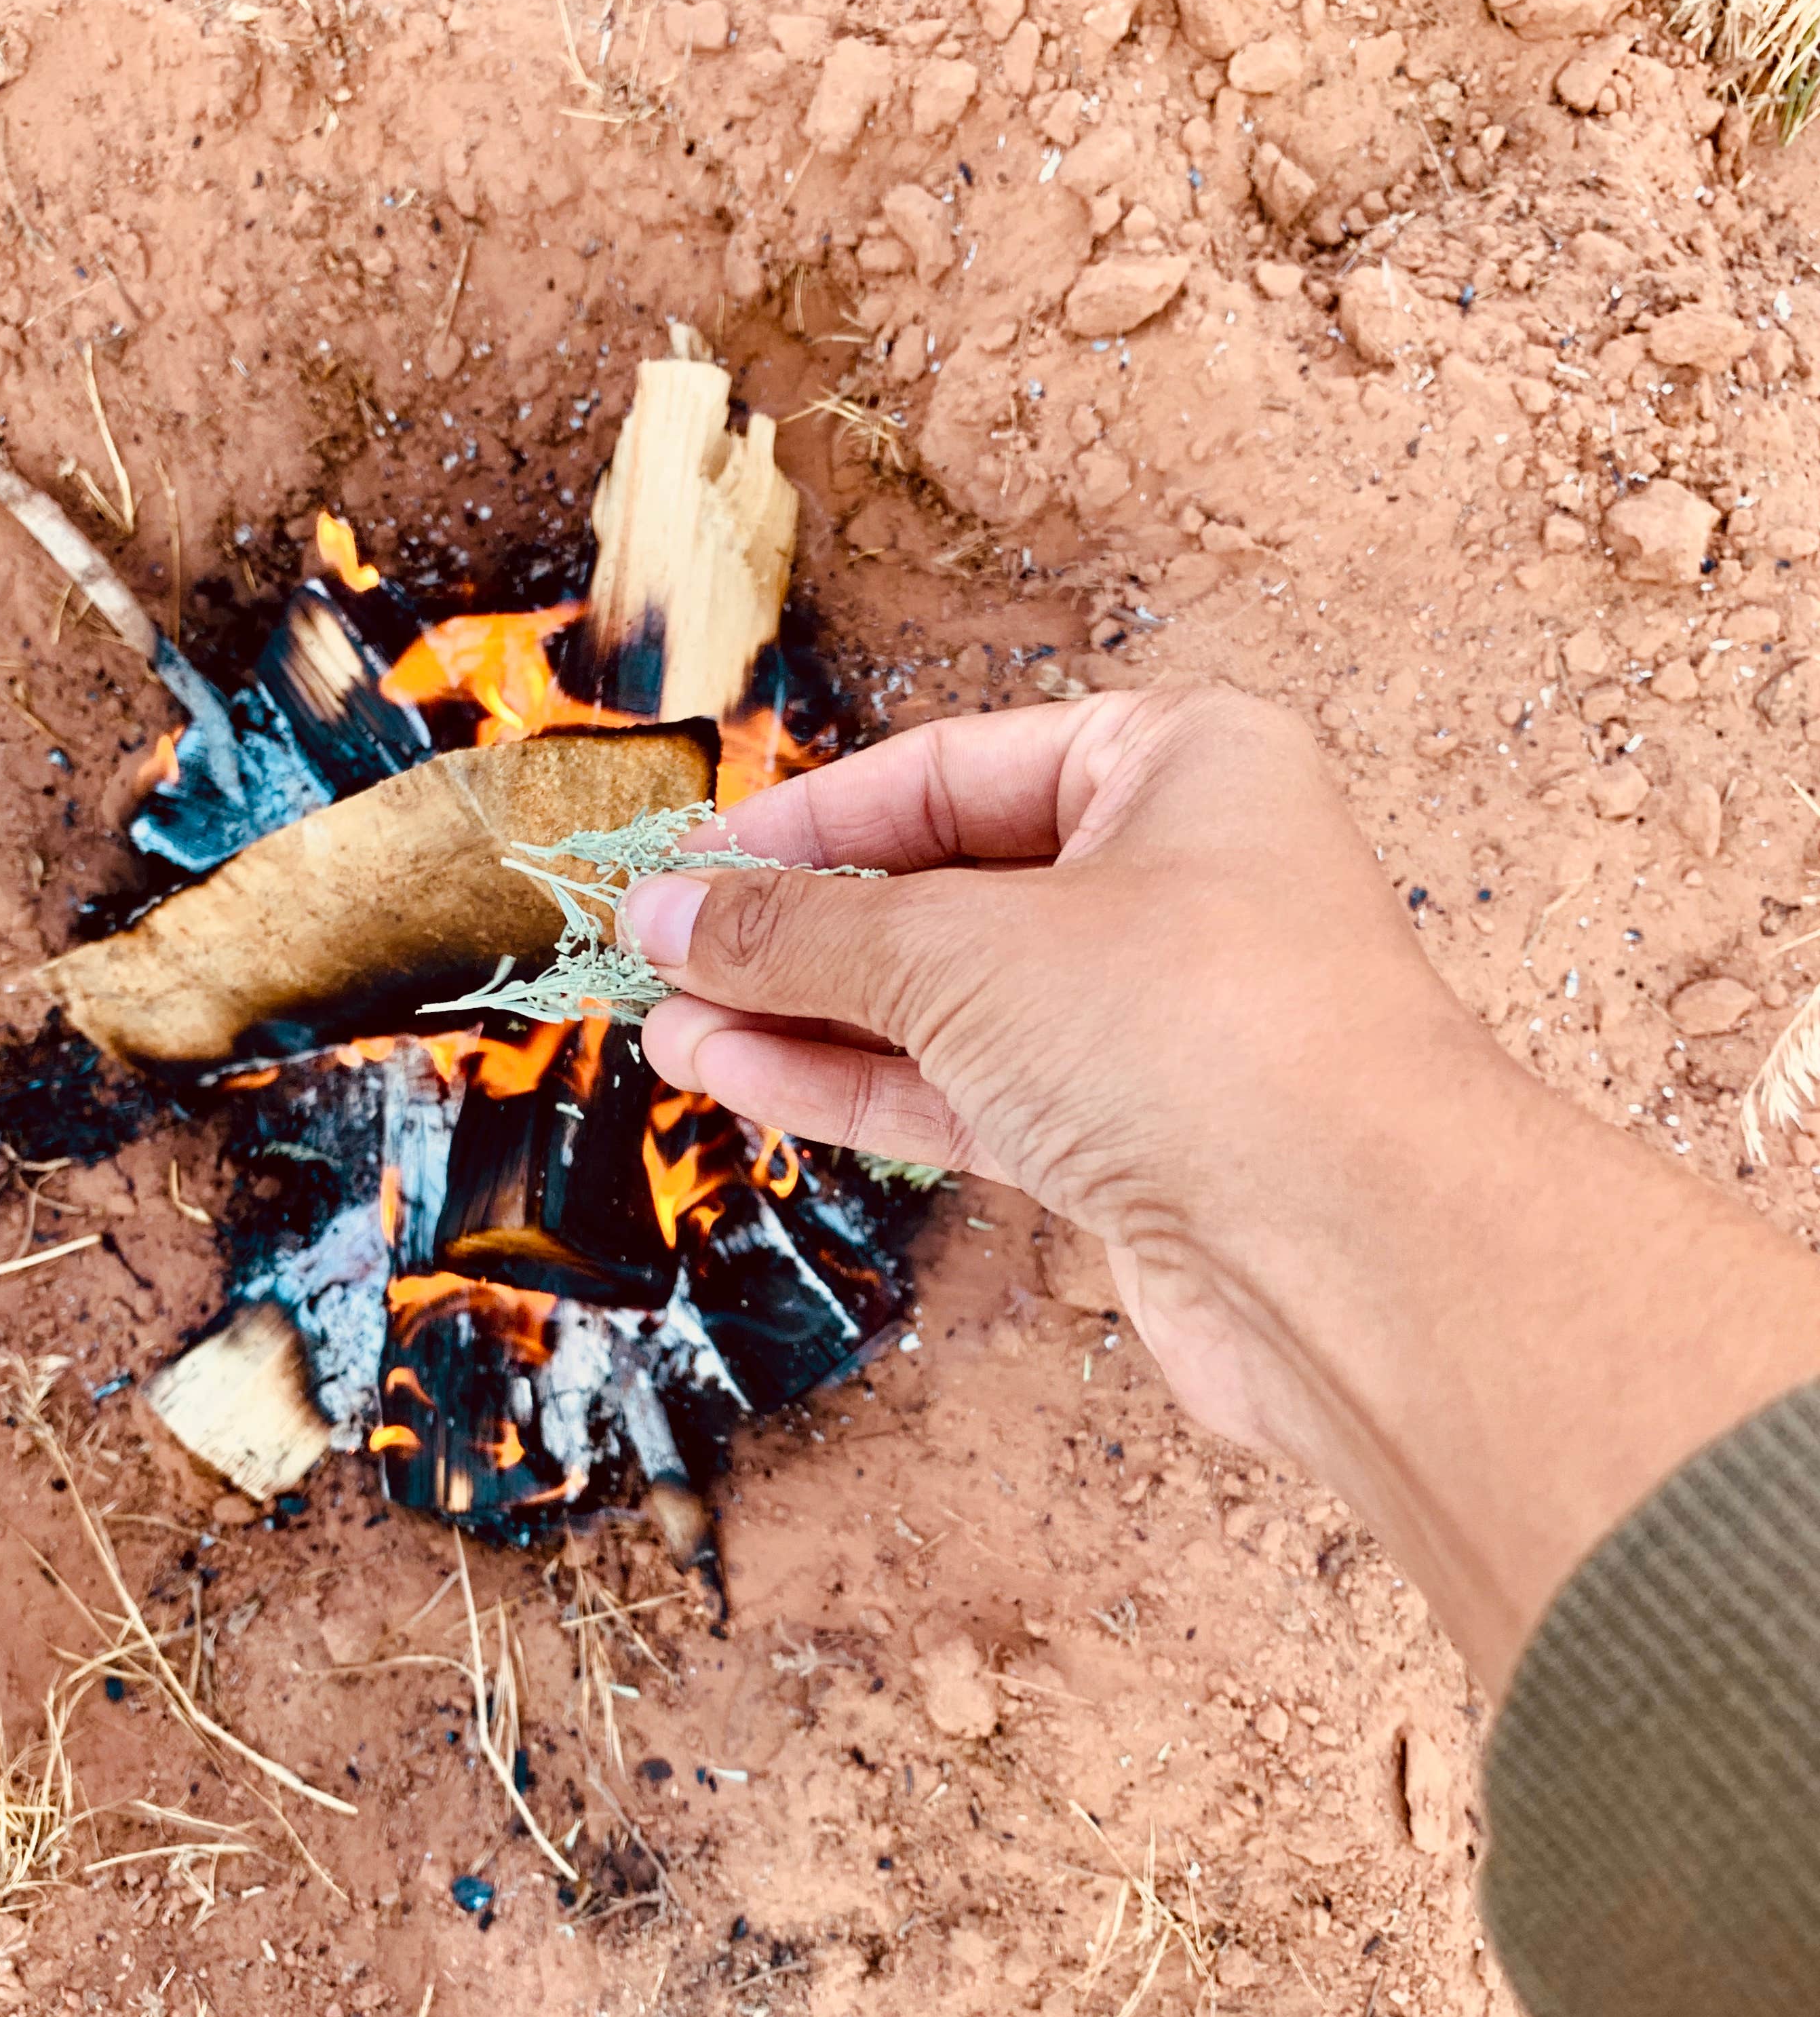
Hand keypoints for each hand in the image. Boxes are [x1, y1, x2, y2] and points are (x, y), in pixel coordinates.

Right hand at [627, 687, 1819, 1690]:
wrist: (1357, 1250)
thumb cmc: (1198, 1031)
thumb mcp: (962, 949)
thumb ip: (804, 934)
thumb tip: (668, 914)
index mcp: (1180, 766)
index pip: (953, 769)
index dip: (809, 820)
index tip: (689, 864)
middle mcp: (1179, 879)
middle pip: (948, 888)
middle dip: (798, 929)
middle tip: (659, 952)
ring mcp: (1158, 1019)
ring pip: (950, 1004)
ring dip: (808, 1018)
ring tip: (669, 1027)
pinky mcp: (1137, 1143)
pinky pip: (972, 1091)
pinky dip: (861, 1086)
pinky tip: (741, 1077)